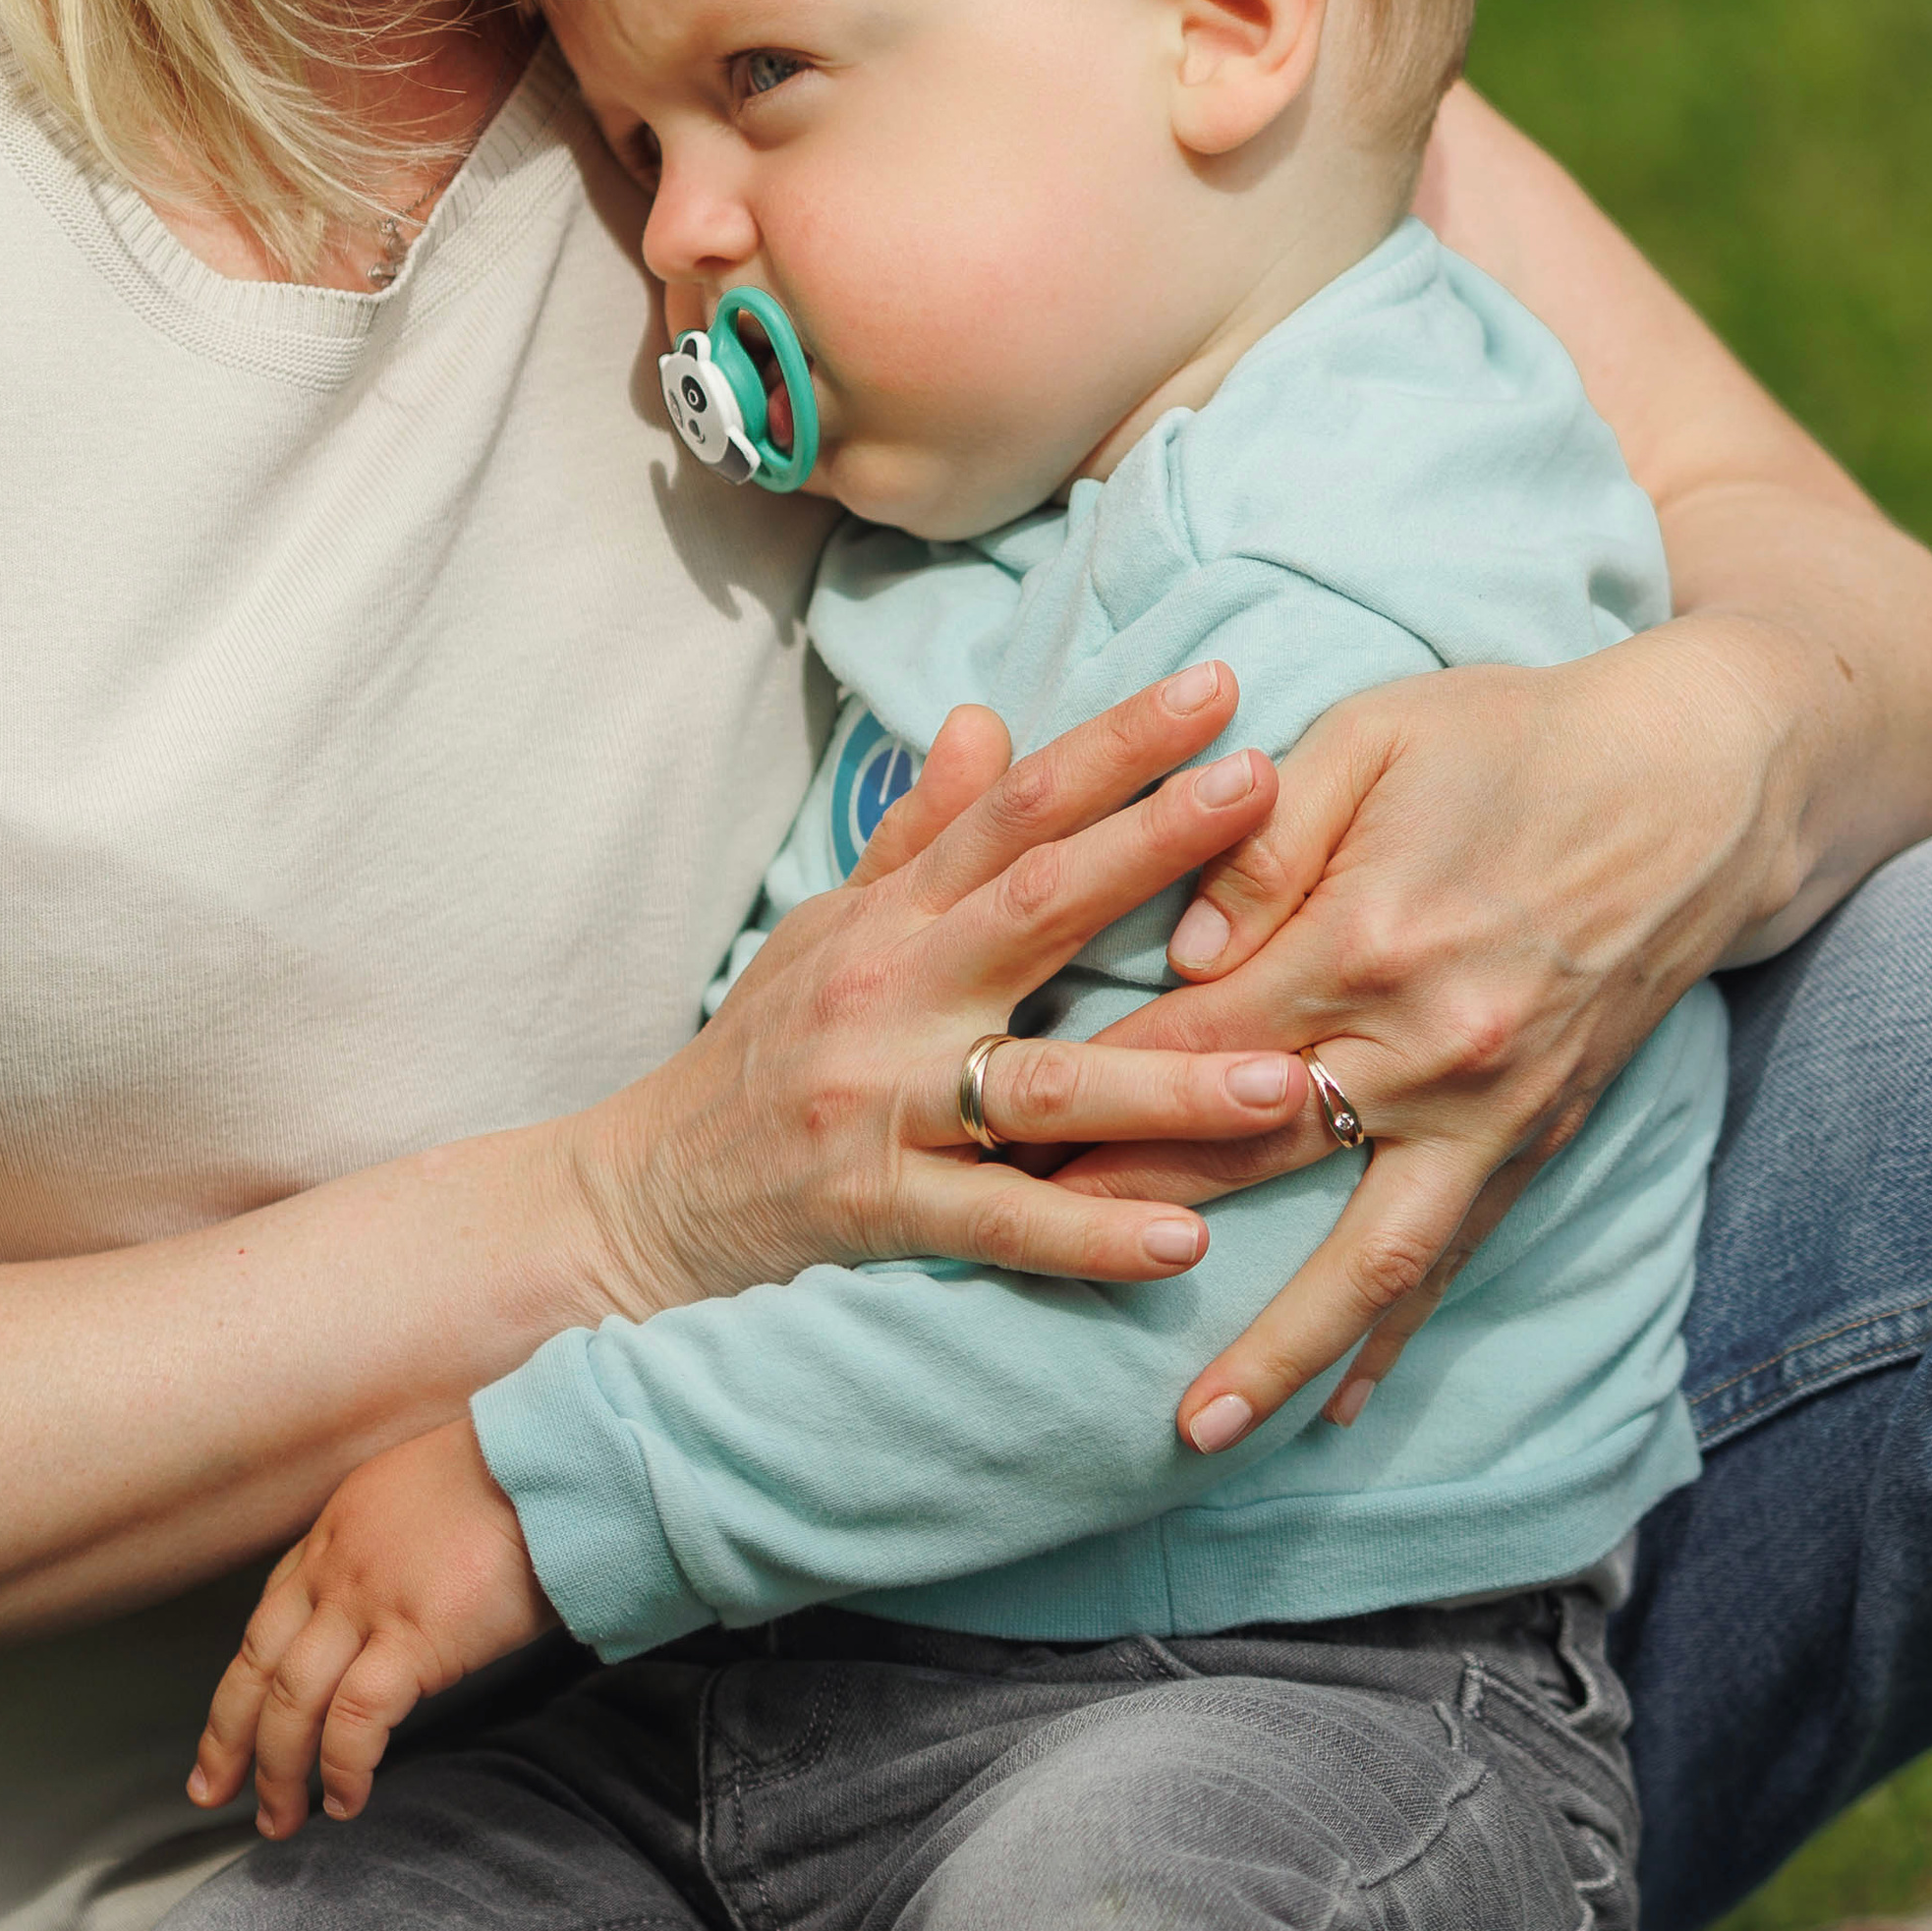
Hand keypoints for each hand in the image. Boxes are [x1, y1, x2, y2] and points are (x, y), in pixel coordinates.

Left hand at [192, 1421, 554, 1834]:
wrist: (549, 1463)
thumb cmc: (512, 1479)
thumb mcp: (423, 1498)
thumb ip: (393, 1549)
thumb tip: (402, 1601)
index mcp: (336, 1531)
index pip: (268, 1615)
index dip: (241, 1679)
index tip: (229, 1725)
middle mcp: (335, 1567)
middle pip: (257, 1664)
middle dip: (227, 1737)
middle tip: (212, 1792)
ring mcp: (367, 1603)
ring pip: (290, 1702)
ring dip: (278, 1771)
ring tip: (280, 1822)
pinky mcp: (411, 1638)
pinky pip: (354, 1719)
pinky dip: (342, 1768)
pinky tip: (346, 1800)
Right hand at [571, 668, 1314, 1315]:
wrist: (644, 1194)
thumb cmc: (757, 1054)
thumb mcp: (826, 928)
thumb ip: (916, 833)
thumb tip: (984, 717)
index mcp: (892, 918)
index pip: (1014, 808)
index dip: (1113, 746)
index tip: (1213, 689)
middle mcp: (892, 992)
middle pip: (1036, 901)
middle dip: (1154, 843)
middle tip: (1265, 787)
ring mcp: (886, 1102)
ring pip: (1043, 1085)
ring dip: (1168, 1082)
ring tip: (1287, 1077)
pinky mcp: (881, 1210)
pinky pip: (1001, 1225)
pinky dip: (1091, 1234)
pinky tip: (1185, 1240)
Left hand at [1061, 622, 1796, 1447]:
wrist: (1693, 784)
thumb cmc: (1512, 737)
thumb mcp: (1371, 739)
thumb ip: (1263, 840)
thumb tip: (1182, 948)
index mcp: (1366, 939)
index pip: (1188, 1042)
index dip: (1084, 1094)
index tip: (992, 1140)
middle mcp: (1430, 1049)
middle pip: (1249, 1158)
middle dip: (1128, 1218)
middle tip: (1019, 1274)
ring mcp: (1493, 1109)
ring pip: (1366, 1257)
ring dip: (1278, 1348)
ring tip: (1194, 1429)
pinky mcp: (1540, 1137)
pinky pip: (1455, 1256)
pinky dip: (1394, 1336)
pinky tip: (1340, 1405)